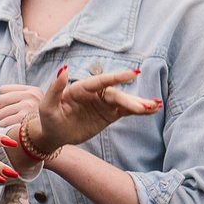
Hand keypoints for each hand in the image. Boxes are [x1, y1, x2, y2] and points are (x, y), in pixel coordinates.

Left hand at [0, 83, 45, 132]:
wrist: (46, 141)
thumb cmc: (29, 124)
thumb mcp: (17, 109)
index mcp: (32, 90)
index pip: (2, 90)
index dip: (5, 101)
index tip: (15, 108)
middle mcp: (32, 95)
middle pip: (0, 99)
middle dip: (3, 109)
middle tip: (14, 117)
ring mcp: (29, 106)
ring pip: (0, 111)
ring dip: (3, 119)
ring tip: (14, 123)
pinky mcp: (25, 118)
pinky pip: (3, 121)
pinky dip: (4, 126)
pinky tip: (11, 128)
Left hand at [28, 65, 161, 155]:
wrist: (54, 134)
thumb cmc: (48, 119)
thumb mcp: (47, 106)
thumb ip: (55, 88)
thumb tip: (64, 69)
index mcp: (80, 89)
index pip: (100, 82)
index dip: (116, 78)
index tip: (132, 75)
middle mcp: (94, 94)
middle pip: (115, 95)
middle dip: (131, 100)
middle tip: (146, 106)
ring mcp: (103, 104)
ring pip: (124, 102)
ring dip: (139, 104)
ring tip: (156, 106)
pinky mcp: (108, 115)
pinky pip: (125, 111)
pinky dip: (138, 111)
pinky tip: (153, 110)